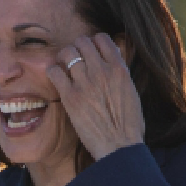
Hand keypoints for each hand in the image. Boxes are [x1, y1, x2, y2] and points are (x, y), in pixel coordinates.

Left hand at [46, 33, 142, 162]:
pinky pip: (54, 71)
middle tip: (75, 59)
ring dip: (64, 58)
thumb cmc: (128, 124)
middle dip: (77, 48)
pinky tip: (57, 79)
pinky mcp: (70, 97)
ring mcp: (84, 83)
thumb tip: (114, 59)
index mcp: (119, 69)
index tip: (91, 51)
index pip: (102, 39)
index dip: (94, 42)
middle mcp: (101, 71)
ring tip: (65, 68)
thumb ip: (120, 73)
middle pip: (82, 42)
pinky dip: (53, 71)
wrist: (119, 146)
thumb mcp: (131, 91)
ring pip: (67, 53)